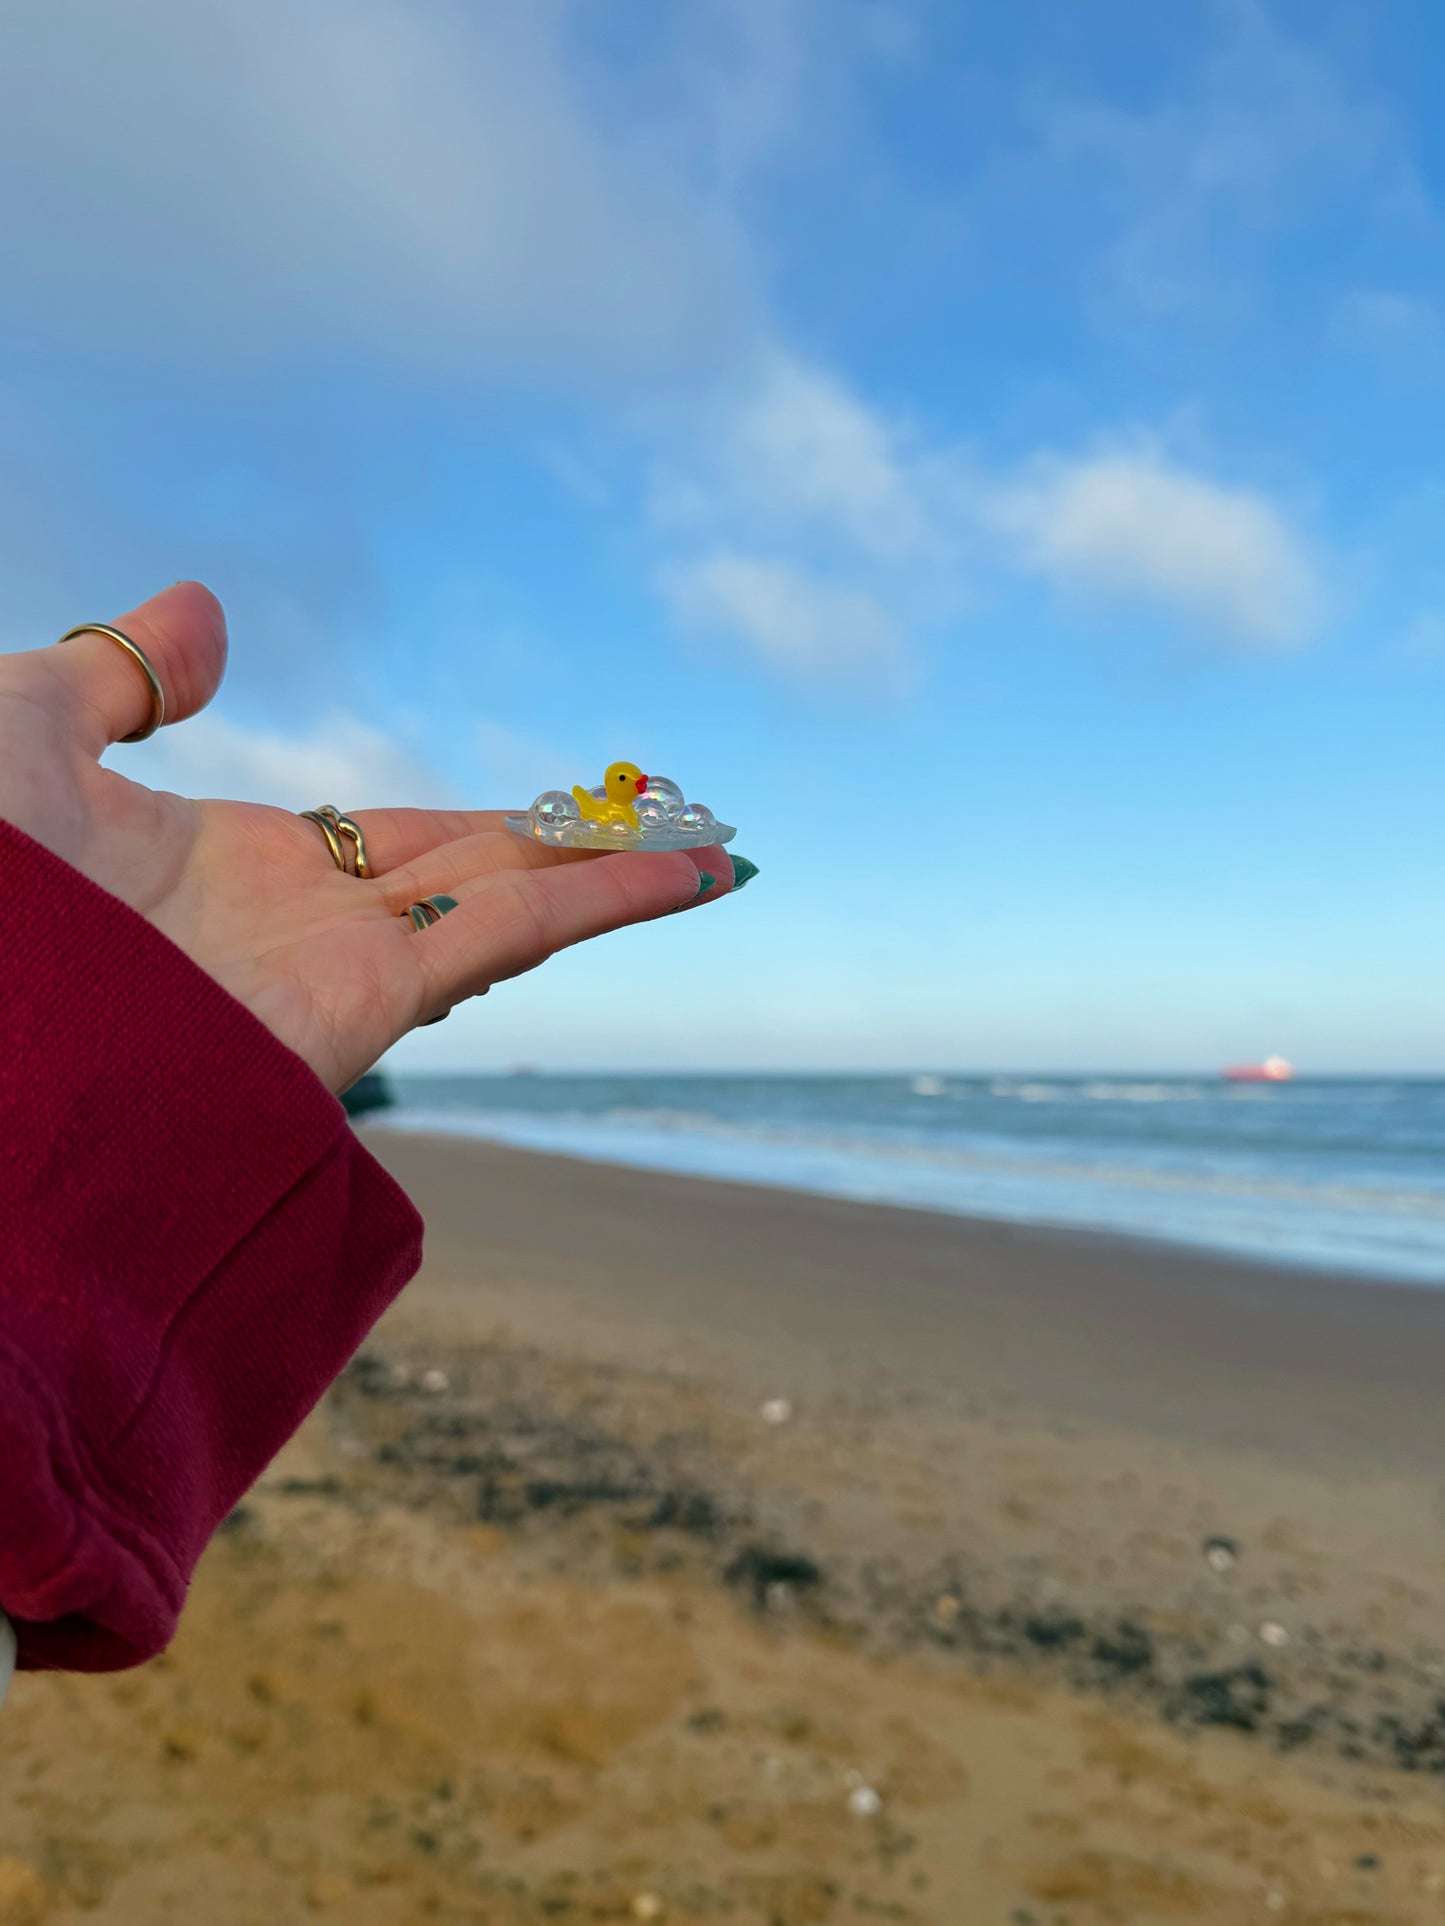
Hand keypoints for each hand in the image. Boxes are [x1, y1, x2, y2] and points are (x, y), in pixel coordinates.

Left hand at [0, 583, 731, 1091]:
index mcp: (236, 868)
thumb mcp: (21, 730)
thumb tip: (209, 611)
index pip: (401, 842)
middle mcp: (306, 927)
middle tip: (676, 820)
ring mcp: (338, 969)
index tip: (561, 808)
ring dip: (620, 876)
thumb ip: (122, 677)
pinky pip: (509, 932)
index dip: (493, 821)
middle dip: (580, 851)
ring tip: (717, 851)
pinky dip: (607, 901)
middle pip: (483, 873)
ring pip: (517, 903)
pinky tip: (686, 874)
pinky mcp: (362, 1005)